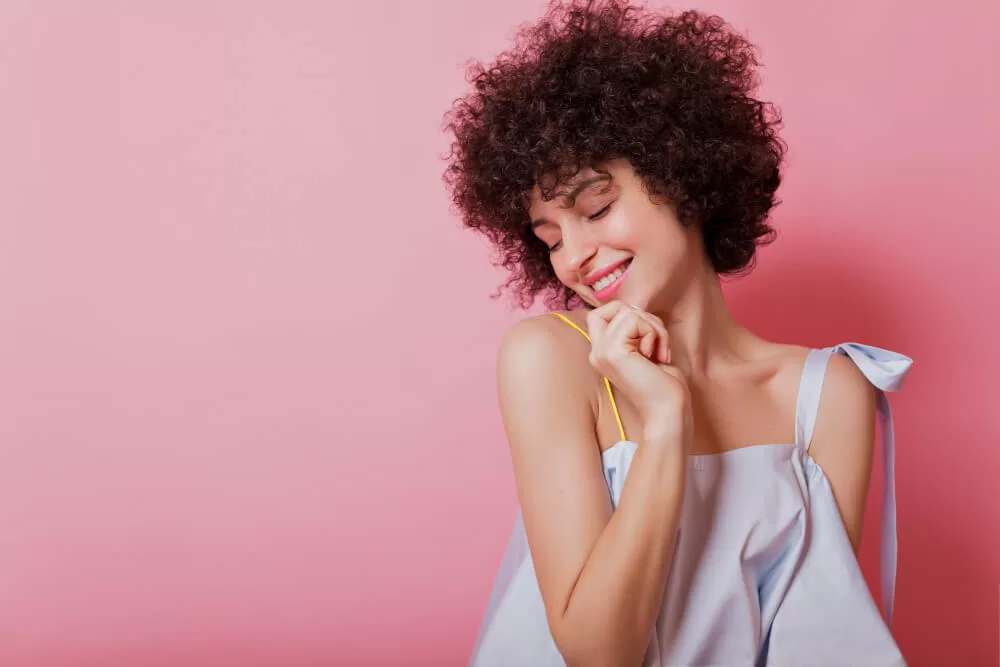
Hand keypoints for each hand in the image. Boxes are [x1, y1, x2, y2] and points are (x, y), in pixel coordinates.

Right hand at [586, 301, 690, 444]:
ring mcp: (601, 352)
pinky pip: (634, 320)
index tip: (648, 338)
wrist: (668, 411)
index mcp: (602, 353)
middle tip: (658, 346)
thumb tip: (636, 307)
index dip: (628, 314)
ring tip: (659, 353)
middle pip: (615, 307)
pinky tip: (656, 356)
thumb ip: (635, 330)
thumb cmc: (664, 386)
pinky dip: (654, 332)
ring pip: (628, 311)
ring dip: (654, 327)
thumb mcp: (646, 349)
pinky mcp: (612, 352)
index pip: (602, 312)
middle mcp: (596, 352)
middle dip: (646, 318)